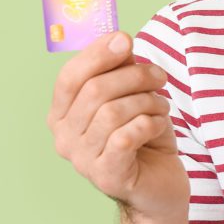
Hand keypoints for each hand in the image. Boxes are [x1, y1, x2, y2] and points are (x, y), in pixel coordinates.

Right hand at [47, 30, 189, 221]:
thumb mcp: (132, 94)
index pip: (69, 77)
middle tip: (160, 77)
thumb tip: (119, 39)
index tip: (125, 39)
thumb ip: (120, 67)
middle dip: (135, 76)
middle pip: (94, 91)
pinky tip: (158, 126)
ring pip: (113, 112)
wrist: (160, 184)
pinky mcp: (106, 176)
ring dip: (147, 102)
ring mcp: (82, 161)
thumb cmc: (143, 135)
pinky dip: (150, 123)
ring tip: (161, 107)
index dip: (97, 54)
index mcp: (63, 114)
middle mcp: (64, 138)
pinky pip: (127, 136)